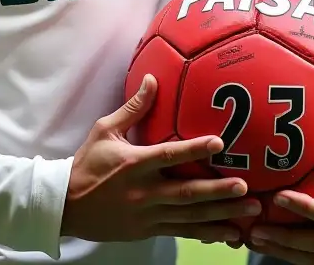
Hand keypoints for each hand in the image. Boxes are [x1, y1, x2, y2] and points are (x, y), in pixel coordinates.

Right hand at [60, 74, 259, 243]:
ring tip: (247, 215)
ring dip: (220, 217)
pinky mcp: (147, 230)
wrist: (65, 207)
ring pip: (188, 218)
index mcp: (133, 164)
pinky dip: (204, 233)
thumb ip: (133, 108)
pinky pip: (180, 231)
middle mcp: (143, 192)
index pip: (168, 155)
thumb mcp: (105, 130)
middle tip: (246, 190)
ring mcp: (146, 215)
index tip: (219, 143)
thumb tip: (153, 79)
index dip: (193, 149)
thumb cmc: (87, 163)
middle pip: (186, 193)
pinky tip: (226, 235)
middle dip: (218, 193)